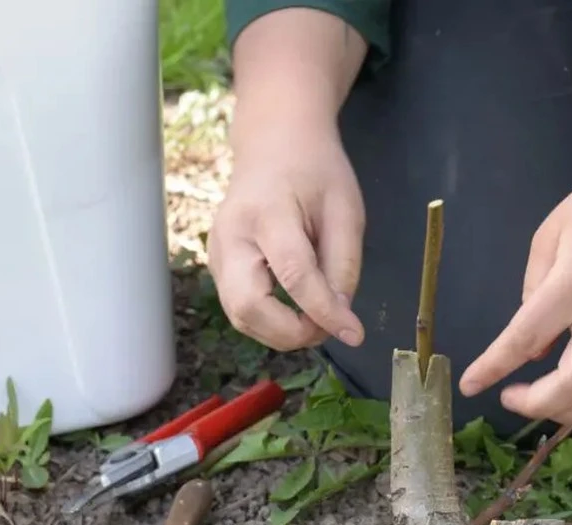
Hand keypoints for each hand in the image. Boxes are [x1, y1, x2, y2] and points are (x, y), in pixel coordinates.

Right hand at [207, 122, 366, 351]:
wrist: (273, 142)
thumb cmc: (315, 170)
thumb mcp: (345, 209)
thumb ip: (343, 264)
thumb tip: (340, 316)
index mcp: (267, 212)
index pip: (293, 274)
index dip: (324, 310)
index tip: (355, 334)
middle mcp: (230, 235)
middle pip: (248, 306)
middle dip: (291, 332)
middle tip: (329, 327)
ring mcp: (216, 252)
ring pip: (239, 316)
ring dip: (281, 333)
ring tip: (317, 318)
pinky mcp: (216, 265)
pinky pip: (239, 308)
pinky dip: (269, 322)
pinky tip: (296, 310)